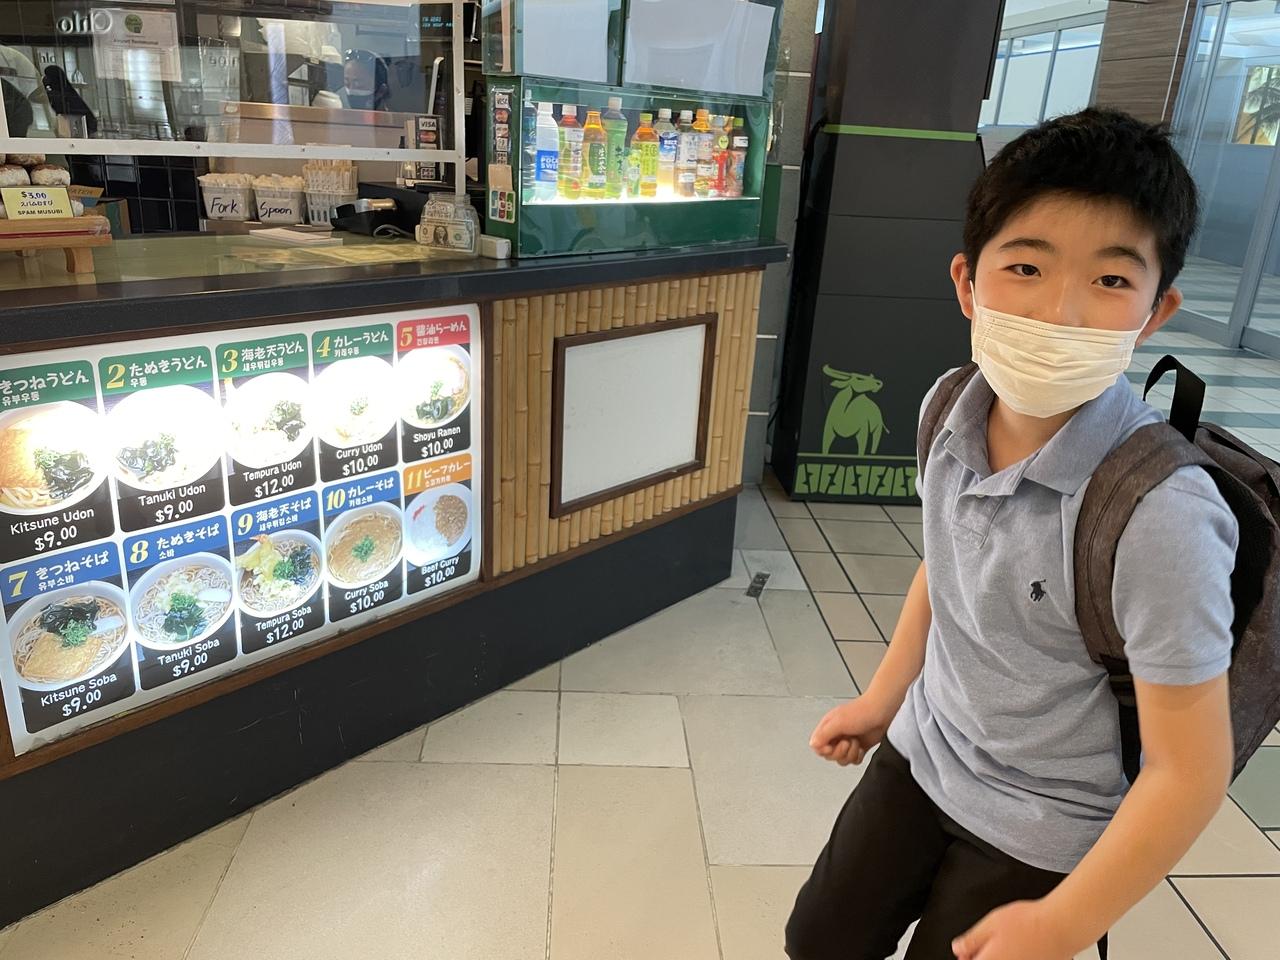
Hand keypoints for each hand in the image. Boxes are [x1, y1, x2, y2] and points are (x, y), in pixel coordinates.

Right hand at [809, 695, 893, 765]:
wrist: (882, 711)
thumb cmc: (862, 711)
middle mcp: (836, 734)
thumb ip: (823, 734)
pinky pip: (853, 760)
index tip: (832, 746)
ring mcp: (848, 741)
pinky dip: (857, 757)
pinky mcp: (859, 747)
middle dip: (840, 752)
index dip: (824, 750)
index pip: (817, 746)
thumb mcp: (838, 722)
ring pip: (841, 759)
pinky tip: (861, 747)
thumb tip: (813, 744)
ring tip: (856, 742)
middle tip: (847, 742)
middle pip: (829, 755)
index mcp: (828, 726)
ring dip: (850, 754)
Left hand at [952, 899, 1077, 959]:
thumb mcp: (990, 923)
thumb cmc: (1029, 922)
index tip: (968, 951)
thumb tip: (958, 948)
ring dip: (1003, 955)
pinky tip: (1023, 947)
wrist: (1061, 926)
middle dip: (985, 955)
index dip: (968, 956)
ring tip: (1009, 943)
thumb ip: (972, 939)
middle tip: (987, 945)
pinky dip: (1020, 955)